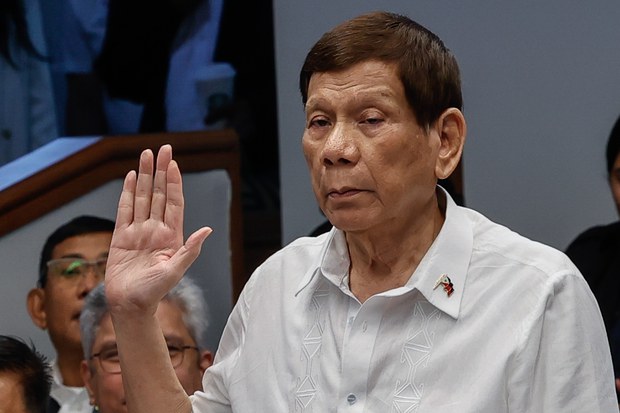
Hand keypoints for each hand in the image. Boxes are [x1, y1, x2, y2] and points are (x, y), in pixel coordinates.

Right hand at [105, 145, 211, 313]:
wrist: (129, 305)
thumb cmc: (154, 292)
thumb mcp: (175, 271)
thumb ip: (190, 250)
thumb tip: (208, 230)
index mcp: (172, 236)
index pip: (174, 202)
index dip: (174, 182)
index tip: (174, 163)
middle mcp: (156, 229)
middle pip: (158, 194)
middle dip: (160, 171)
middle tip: (163, 148)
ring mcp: (138, 231)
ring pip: (142, 197)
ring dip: (144, 176)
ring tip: (146, 155)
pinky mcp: (121, 236)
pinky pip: (124, 210)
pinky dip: (127, 192)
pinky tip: (131, 177)